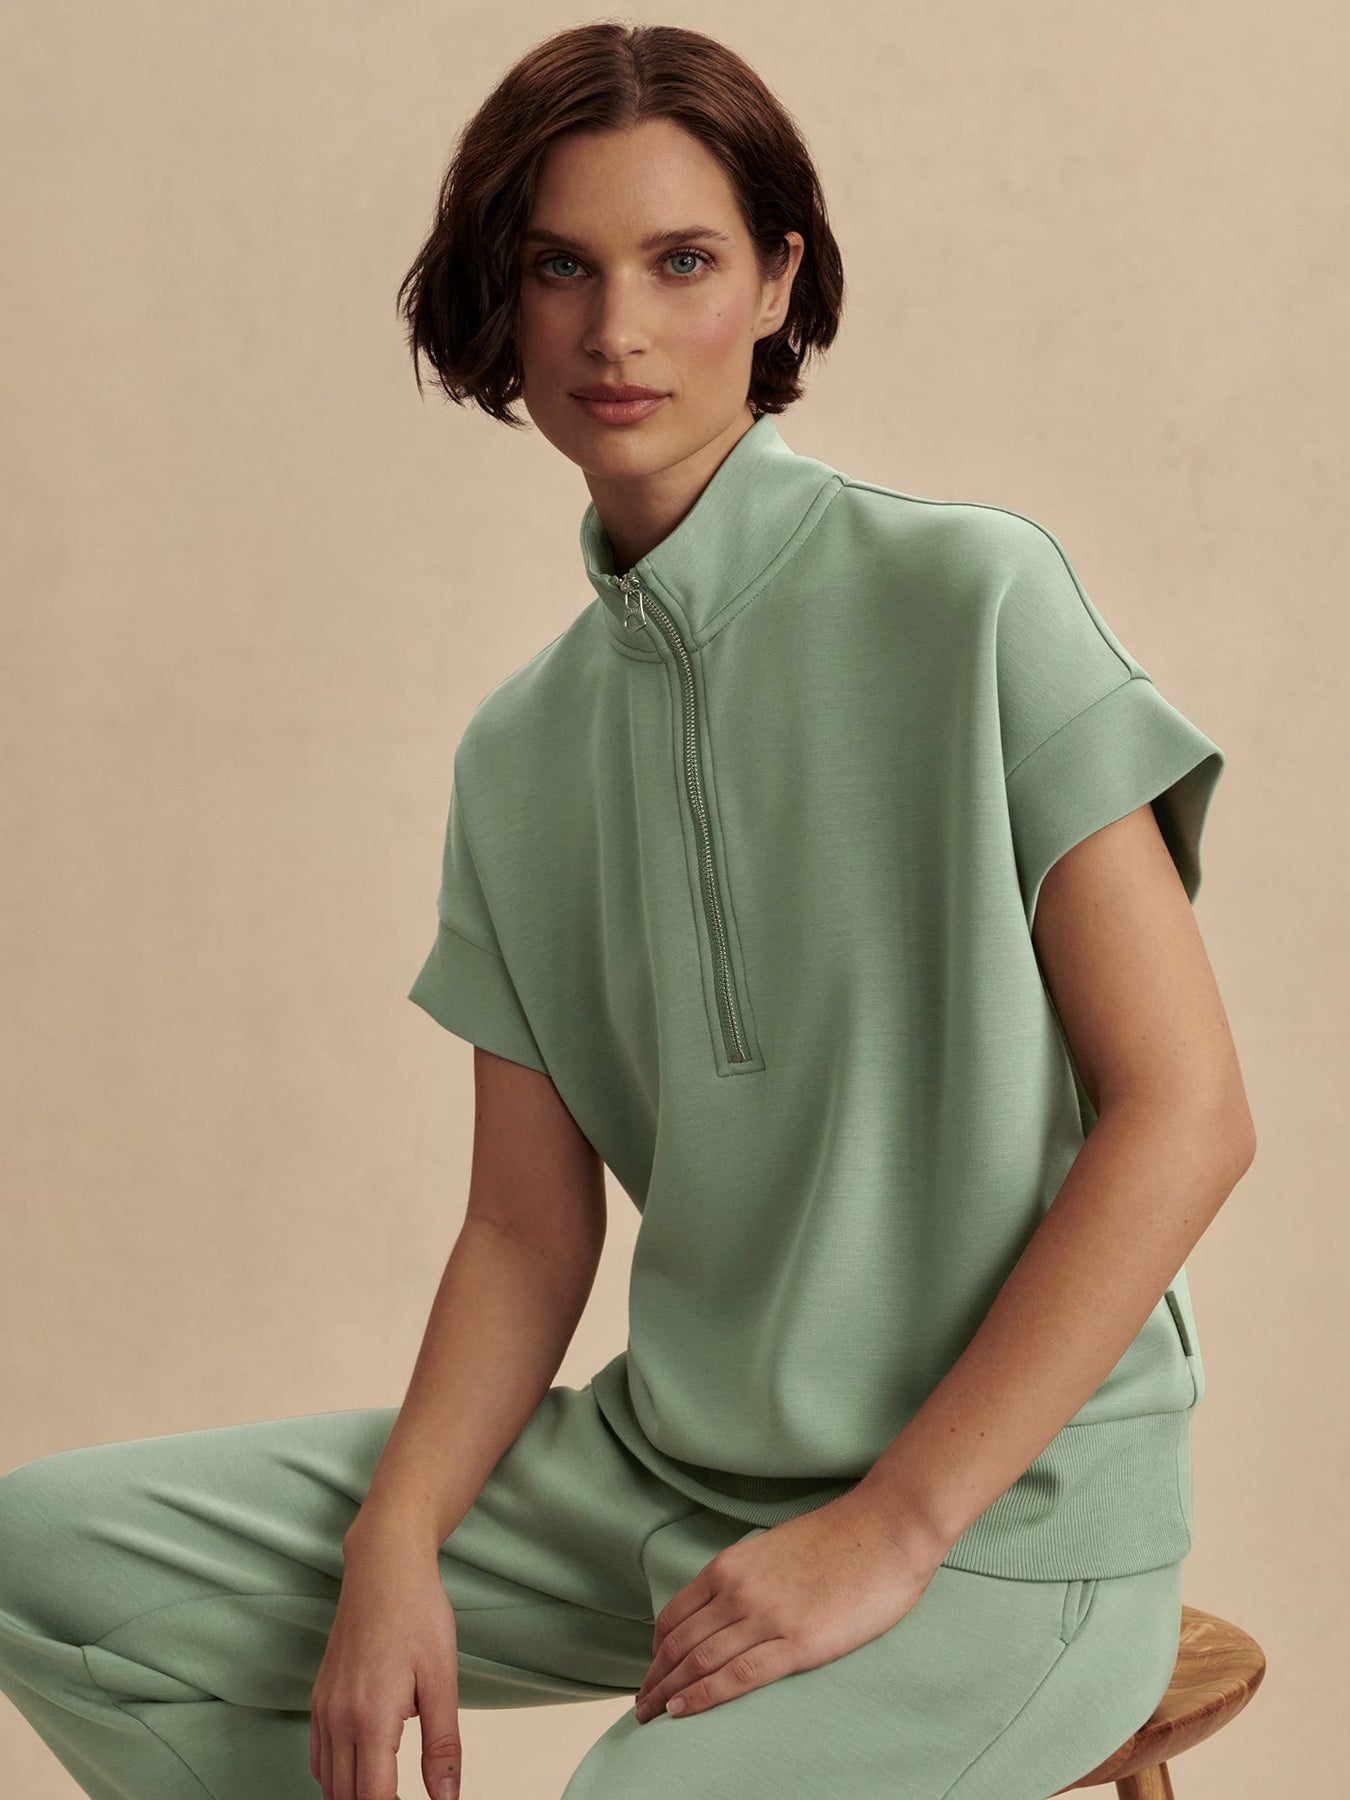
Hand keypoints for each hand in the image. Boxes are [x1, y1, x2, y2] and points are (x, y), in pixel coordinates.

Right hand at [310, 1533, 462, 1799]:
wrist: (384, 1566)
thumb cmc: (419, 1614)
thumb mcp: (443, 1679)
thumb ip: (443, 1747)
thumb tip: (448, 1799)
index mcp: (371, 1719)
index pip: (372, 1799)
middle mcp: (337, 1719)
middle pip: (345, 1798)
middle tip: (404, 1798)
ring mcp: (323, 1708)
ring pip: (327, 1782)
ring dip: (353, 1796)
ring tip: (387, 1790)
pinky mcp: (319, 1697)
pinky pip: (319, 1756)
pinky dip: (336, 1776)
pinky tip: (363, 1769)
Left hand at [633, 1487, 942, 1724]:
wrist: (886, 1527)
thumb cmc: (840, 1538)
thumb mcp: (774, 1548)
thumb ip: (748, 1577)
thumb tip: (730, 1606)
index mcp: (730, 1565)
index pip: (674, 1615)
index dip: (655, 1650)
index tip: (650, 1672)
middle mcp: (737, 1589)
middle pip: (679, 1643)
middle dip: (654, 1678)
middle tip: (639, 1705)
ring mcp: (765, 1616)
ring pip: (698, 1662)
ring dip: (668, 1693)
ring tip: (650, 1716)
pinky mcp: (796, 1643)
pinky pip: (736, 1677)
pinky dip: (701, 1697)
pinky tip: (681, 1712)